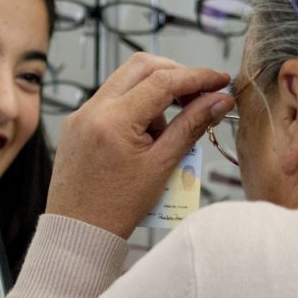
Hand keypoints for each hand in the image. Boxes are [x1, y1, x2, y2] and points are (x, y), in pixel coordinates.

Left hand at [46, 53, 232, 238]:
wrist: (77, 231)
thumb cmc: (117, 208)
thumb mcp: (162, 166)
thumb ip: (191, 127)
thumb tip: (218, 100)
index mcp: (114, 120)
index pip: (163, 80)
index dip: (197, 77)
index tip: (220, 81)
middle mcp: (92, 109)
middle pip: (142, 66)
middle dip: (175, 75)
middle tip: (199, 95)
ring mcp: (81, 114)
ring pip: (125, 80)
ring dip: (155, 91)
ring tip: (170, 128)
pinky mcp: (77, 123)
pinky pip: (111, 99)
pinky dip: (135, 106)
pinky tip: (148, 134)